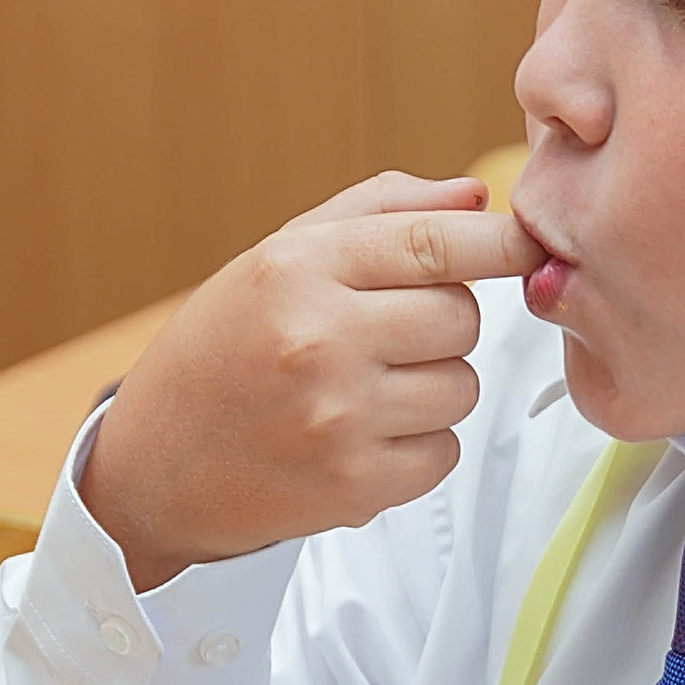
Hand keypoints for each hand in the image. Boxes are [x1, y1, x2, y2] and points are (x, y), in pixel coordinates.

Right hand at [81, 173, 541, 587]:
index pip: (434, 242)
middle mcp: (318, 340)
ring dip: (434, 387)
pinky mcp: (354, 486)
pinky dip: (419, 446)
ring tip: (366, 389)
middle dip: (443, 323)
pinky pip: (444, 452)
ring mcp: (337, 418)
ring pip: (461, 387)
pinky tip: (362, 436)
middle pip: (461, 317)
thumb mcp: (277, 257)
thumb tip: (473, 197)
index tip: (531, 244)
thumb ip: (378, 213)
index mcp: (298, 270)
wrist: (154, 466)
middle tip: (387, 336)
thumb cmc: (222, 351)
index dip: (499, 242)